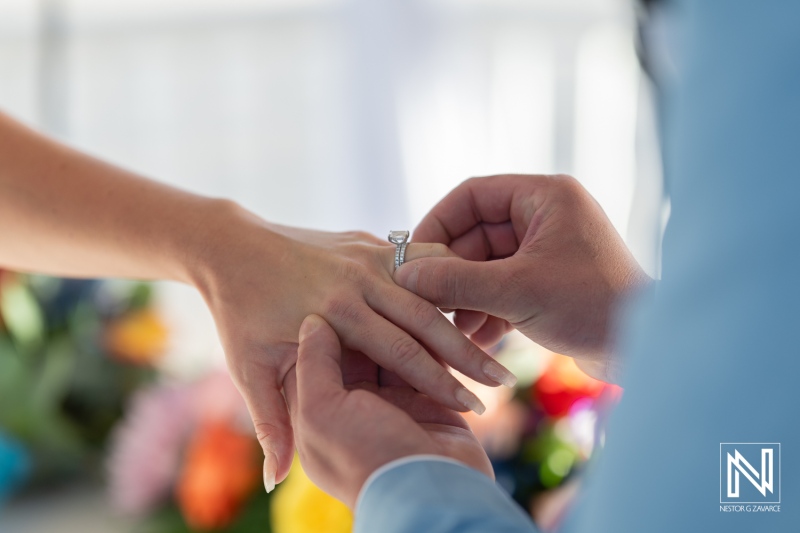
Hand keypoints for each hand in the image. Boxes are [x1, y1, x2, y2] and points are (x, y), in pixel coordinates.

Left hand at [188, 204, 514, 490]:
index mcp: (334, 315)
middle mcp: (356, 283)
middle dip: (467, 352)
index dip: (439, 382)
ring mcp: (365, 257)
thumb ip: (271, 422)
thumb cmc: (240, 315)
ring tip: (498, 338)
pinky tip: (472, 292)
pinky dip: (447, 273)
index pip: (402, 355)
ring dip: (464, 312)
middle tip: (501, 378)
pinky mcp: (371, 242)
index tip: (473, 406)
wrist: (233, 247)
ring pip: (430, 286)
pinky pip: (420, 257)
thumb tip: (271, 481)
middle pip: (427, 320)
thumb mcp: (249, 370)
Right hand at [393, 174, 652, 382]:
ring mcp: (548, 249)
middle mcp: (546, 215)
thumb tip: (406, 273)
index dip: (437, 223)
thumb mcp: (516, 291)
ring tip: (453, 329)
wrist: (645, 349)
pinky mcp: (549, 281)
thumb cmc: (590, 306)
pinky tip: (475, 340)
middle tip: (427, 300)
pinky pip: (504, 285)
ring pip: (487, 264)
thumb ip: (457, 280)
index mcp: (544, 196)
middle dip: (451, 270)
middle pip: (476, 233)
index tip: (412, 256)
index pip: (472, 195)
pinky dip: (487, 309)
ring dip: (466, 295)